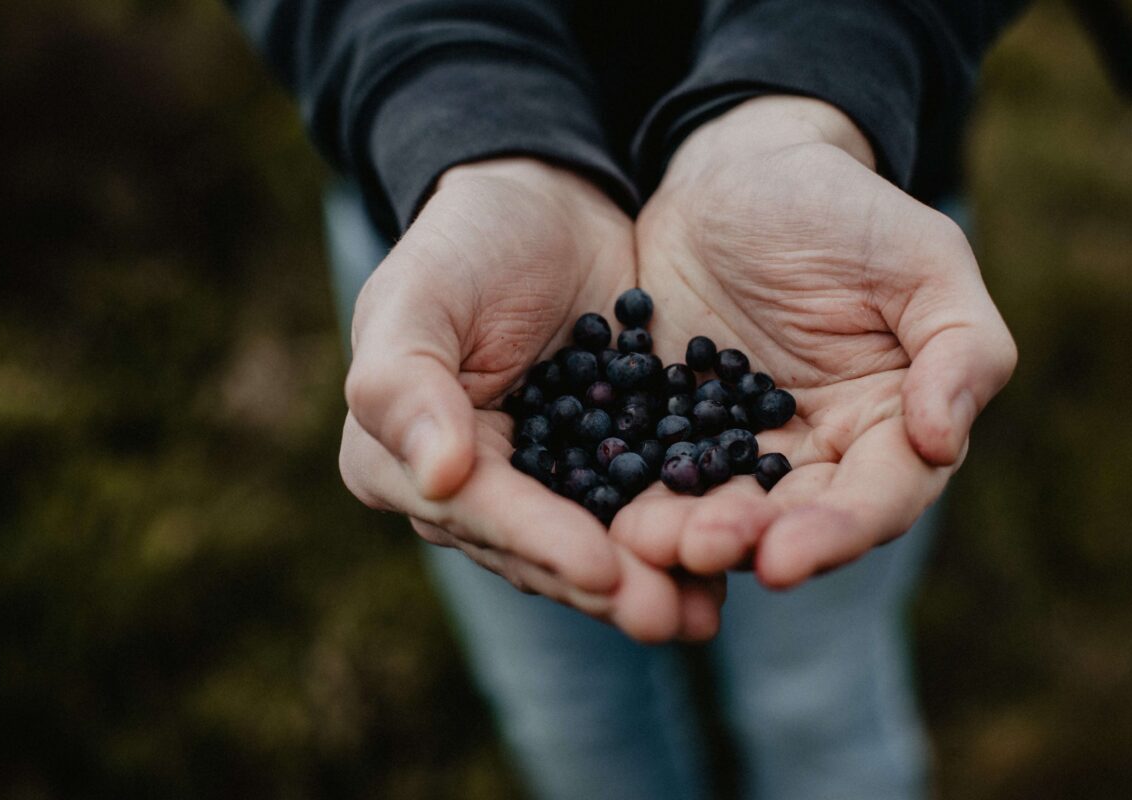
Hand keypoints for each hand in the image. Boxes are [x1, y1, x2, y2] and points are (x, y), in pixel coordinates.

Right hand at [339, 158, 724, 640]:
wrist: (546, 204)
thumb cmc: (466, 241)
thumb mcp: (418, 294)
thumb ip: (405, 383)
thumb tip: (436, 478)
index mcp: (400, 458)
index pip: (475, 512)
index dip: (538, 542)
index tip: (602, 570)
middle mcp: (468, 488)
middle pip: (537, 549)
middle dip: (604, 584)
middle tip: (667, 615)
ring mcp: (541, 481)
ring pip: (592, 542)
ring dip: (648, 578)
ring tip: (706, 609)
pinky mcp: (606, 462)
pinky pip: (640, 504)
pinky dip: (680, 530)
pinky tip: (730, 553)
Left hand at [612, 97, 1016, 587]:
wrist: (736, 173)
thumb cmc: (843, 209)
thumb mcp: (923, 258)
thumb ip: (960, 347)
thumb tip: (942, 441)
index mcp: (890, 423)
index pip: (878, 497)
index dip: (837, 533)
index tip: (783, 559)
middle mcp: (817, 450)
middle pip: (792, 518)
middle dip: (747, 540)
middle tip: (698, 549)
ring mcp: (738, 442)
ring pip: (720, 505)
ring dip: (686, 533)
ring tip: (644, 543)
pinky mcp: (673, 424)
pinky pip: (657, 467)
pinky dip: (636, 493)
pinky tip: (606, 514)